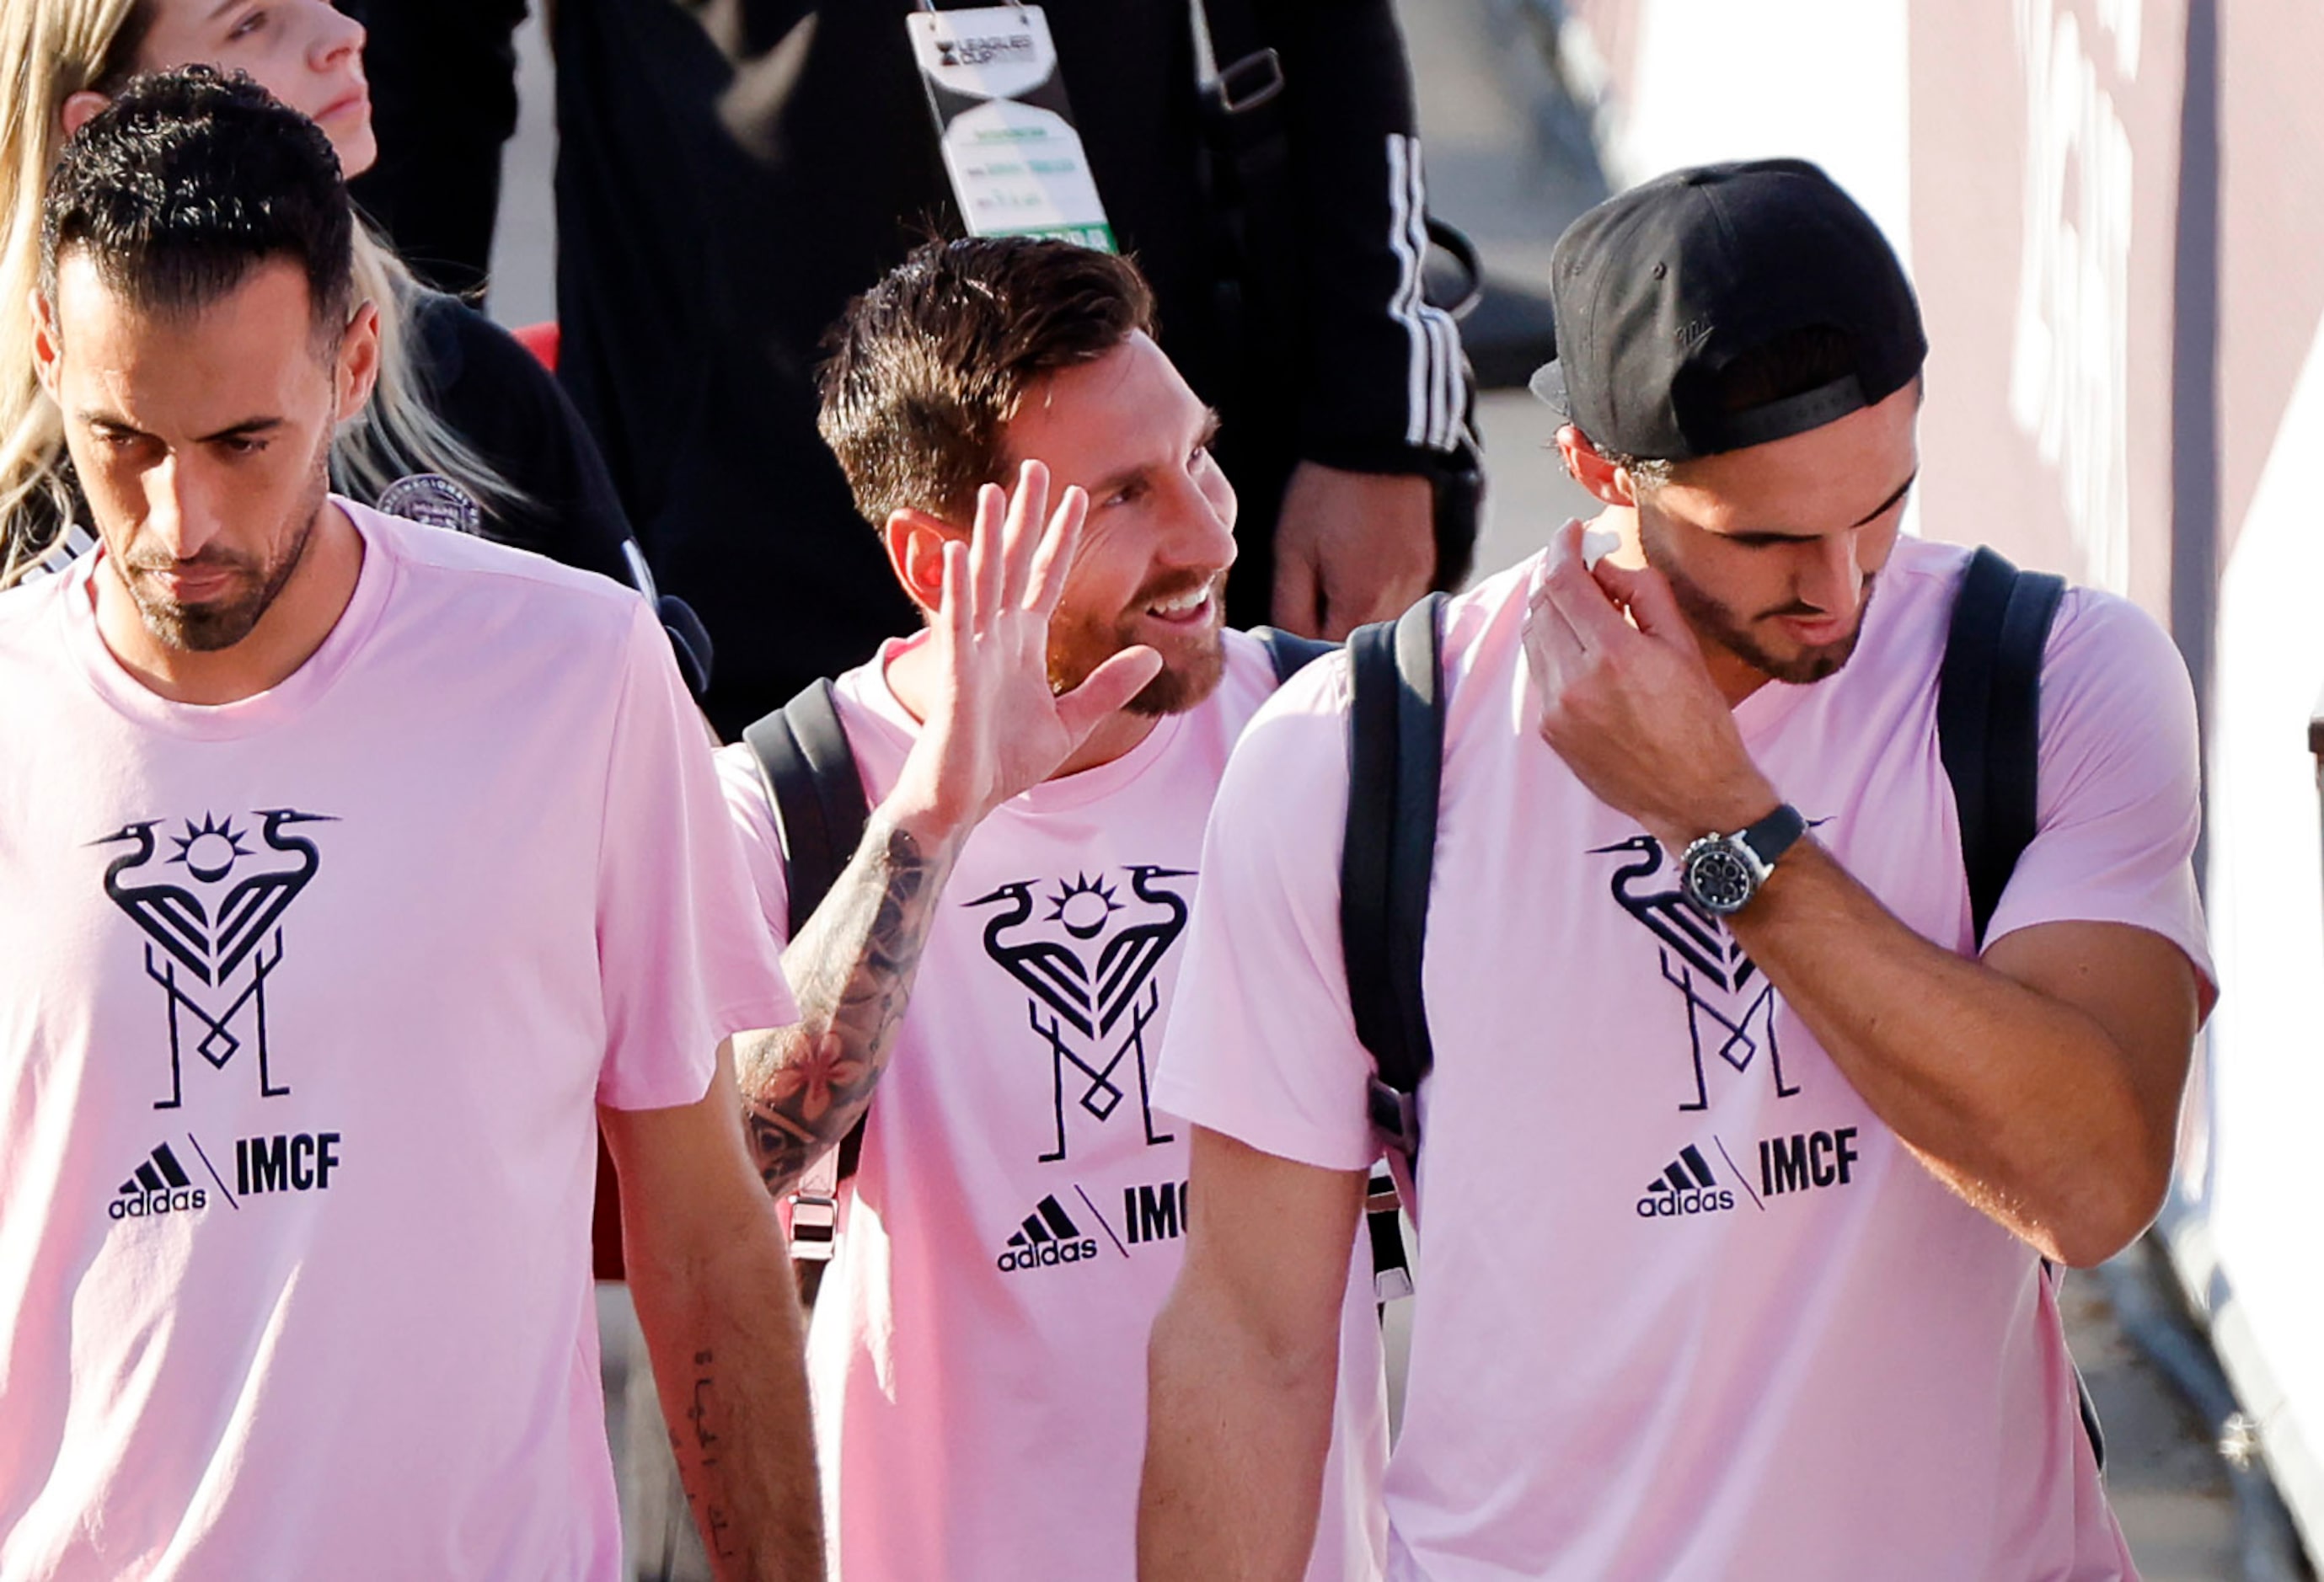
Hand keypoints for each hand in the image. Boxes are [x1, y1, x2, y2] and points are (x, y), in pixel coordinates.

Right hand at [887, 461, 1161, 841]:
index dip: (1061, 538)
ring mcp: (973, 652)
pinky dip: (959, 588)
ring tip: (996, 491)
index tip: (1077, 496)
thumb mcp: (1071, 722)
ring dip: (990, 537)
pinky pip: (958, 625)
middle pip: (1014, 565)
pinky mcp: (955, 676)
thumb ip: (1108, 687)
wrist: (961, 803)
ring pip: (983, 583)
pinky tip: (962, 551)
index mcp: (1021, 646)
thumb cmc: (1003, 764)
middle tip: (1036, 467)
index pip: (1045, 578)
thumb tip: (1152, 654)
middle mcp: (996, 639)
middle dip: (1027, 518)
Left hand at [1269, 462, 1435, 638]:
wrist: (1373, 442)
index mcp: (1360, 603)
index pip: (1325, 653)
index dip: (1299, 647)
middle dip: (1328, 634)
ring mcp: (1418, 583)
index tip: (1286, 626)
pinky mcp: (1426, 565)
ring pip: (1381, 627)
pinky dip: (1379, 602)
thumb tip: (1286, 646)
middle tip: (1306, 604)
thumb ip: (1290, 607)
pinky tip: (1361, 577)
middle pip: (1356, 644)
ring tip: (1334, 587)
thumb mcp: (1291, 551)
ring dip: (1355, 620)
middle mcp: (1397, 602)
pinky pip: (1401, 603)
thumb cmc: (1325, 495)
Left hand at [1523, 518, 1777, 848]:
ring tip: (1588, 609)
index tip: (1570, 532)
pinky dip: (1554, 649)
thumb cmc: (1700, 721)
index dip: (1562, 549)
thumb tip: (1604, 567)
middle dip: (1558, 578)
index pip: (1564, 583)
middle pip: (1541, 606)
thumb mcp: (1684, 647)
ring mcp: (1557, 710)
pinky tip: (1584, 651)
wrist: (1694, 796)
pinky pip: (1541, 673)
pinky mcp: (1550, 731)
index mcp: (1614, 655)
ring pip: (1534, 638)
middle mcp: (1575, 683)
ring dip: (1553, 613)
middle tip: (1584, 568)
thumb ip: (1643, 594)